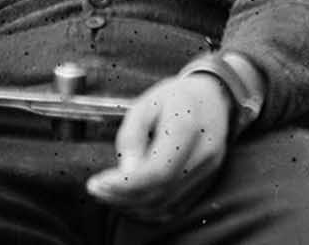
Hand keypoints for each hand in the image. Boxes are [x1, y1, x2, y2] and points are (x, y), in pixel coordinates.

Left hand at [85, 72, 232, 221]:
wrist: (212, 97)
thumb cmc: (174, 98)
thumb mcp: (145, 104)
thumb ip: (132, 137)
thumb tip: (124, 173)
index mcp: (186, 127)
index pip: (157, 171)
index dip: (124, 184)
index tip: (96, 183)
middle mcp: (203, 154)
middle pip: (160, 192)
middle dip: (122, 197)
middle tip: (96, 189)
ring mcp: (208, 171)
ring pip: (166, 205)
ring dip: (132, 206)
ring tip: (108, 193)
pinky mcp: (206, 183)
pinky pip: (174, 208)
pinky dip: (149, 209)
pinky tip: (129, 199)